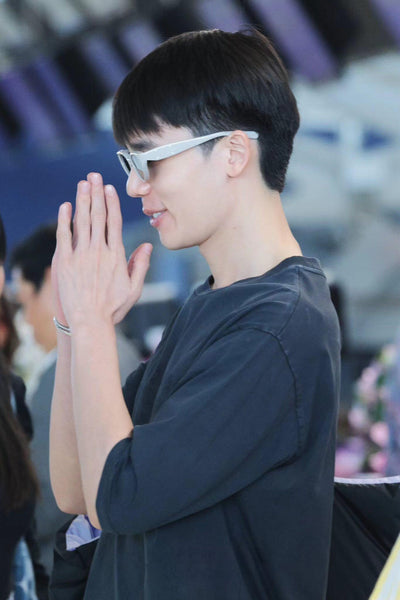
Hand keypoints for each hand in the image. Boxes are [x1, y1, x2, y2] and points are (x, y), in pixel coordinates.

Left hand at [54, 172, 151, 328]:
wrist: (90, 322)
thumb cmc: (113, 308)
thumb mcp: (134, 288)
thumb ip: (140, 265)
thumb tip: (147, 245)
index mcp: (116, 256)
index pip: (114, 223)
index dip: (111, 203)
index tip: (109, 188)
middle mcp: (99, 252)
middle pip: (98, 216)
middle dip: (96, 194)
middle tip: (94, 176)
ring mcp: (81, 256)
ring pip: (82, 222)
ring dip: (82, 200)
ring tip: (83, 184)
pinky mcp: (65, 262)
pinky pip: (64, 236)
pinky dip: (65, 220)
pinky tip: (66, 206)